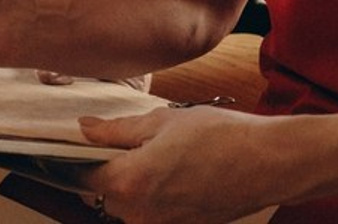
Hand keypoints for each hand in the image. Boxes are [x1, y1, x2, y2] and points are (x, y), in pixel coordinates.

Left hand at [76, 105, 284, 223]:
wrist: (266, 163)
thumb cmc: (217, 136)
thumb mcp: (161, 122)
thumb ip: (116, 130)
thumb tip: (84, 129)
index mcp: (131, 182)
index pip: (84, 177)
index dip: (75, 160)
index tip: (71, 145)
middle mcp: (141, 214)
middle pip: (105, 195)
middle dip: (104, 171)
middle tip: (112, 141)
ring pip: (128, 207)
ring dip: (128, 184)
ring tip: (146, 153)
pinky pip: (152, 214)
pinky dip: (151, 195)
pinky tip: (167, 171)